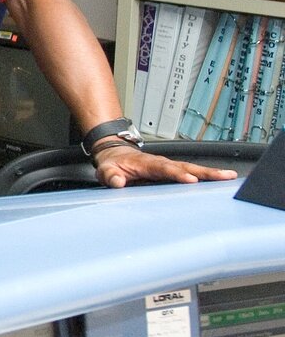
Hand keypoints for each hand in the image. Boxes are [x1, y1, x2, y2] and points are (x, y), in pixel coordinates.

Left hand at [92, 145, 238, 187]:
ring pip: (193, 168)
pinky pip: (192, 173)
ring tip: (230, 177)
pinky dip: (207, 176)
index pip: (165, 169)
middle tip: (224, 176)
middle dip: (205, 172)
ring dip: (211, 173)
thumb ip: (110, 176)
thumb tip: (118, 182)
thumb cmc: (112, 164)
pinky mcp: (173, 171)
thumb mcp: (106, 170)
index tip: (191, 180)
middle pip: (186, 167)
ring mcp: (169, 166)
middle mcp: (162, 163)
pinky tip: (221, 181)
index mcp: (147, 163)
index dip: (178, 174)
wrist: (115, 154)